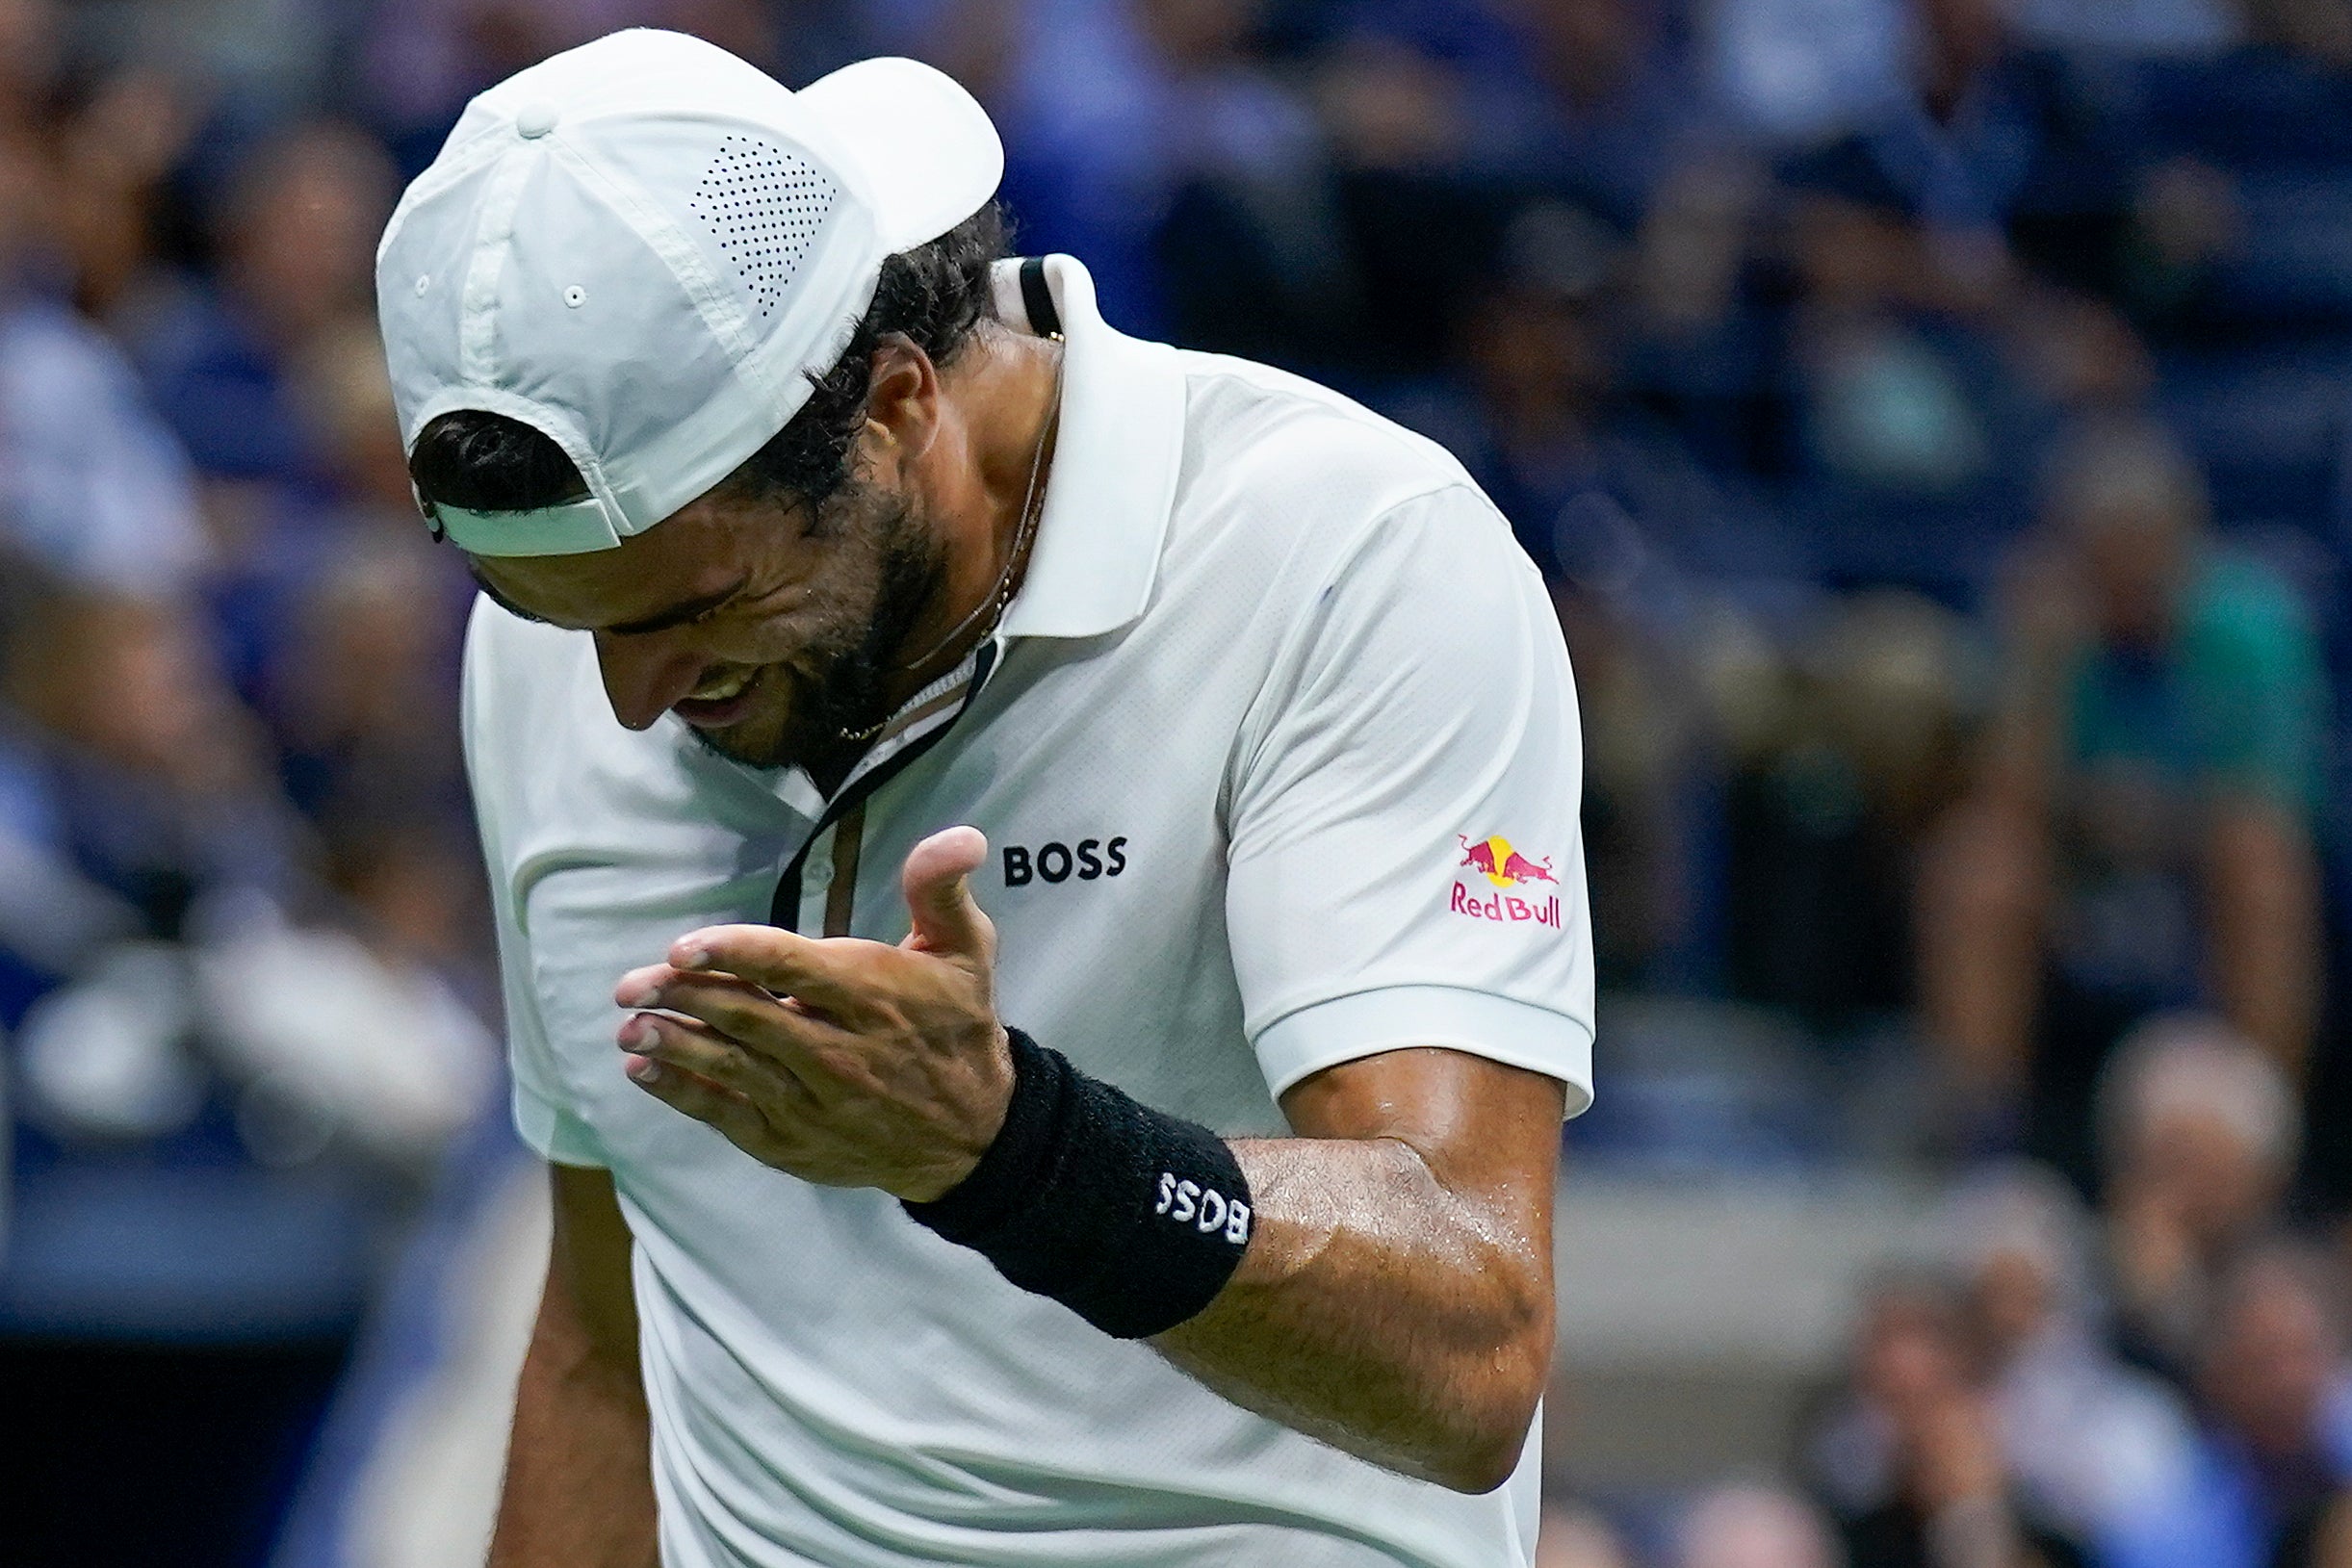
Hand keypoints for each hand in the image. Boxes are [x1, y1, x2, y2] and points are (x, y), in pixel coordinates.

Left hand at [612, 826, 1013, 1201]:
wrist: (975, 1133)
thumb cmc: (958, 1027)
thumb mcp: (967, 953)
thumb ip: (942, 890)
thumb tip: (961, 836)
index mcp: (873, 995)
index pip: (790, 968)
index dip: (731, 954)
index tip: (681, 947)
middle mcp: (840, 1050)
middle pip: (747, 1017)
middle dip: (683, 997)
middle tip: (631, 983)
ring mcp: (815, 1101)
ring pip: (732, 1067)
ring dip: (674, 1045)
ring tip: (628, 1025)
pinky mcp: (796, 1140)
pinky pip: (730, 1115)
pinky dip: (684, 1093)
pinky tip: (646, 1069)